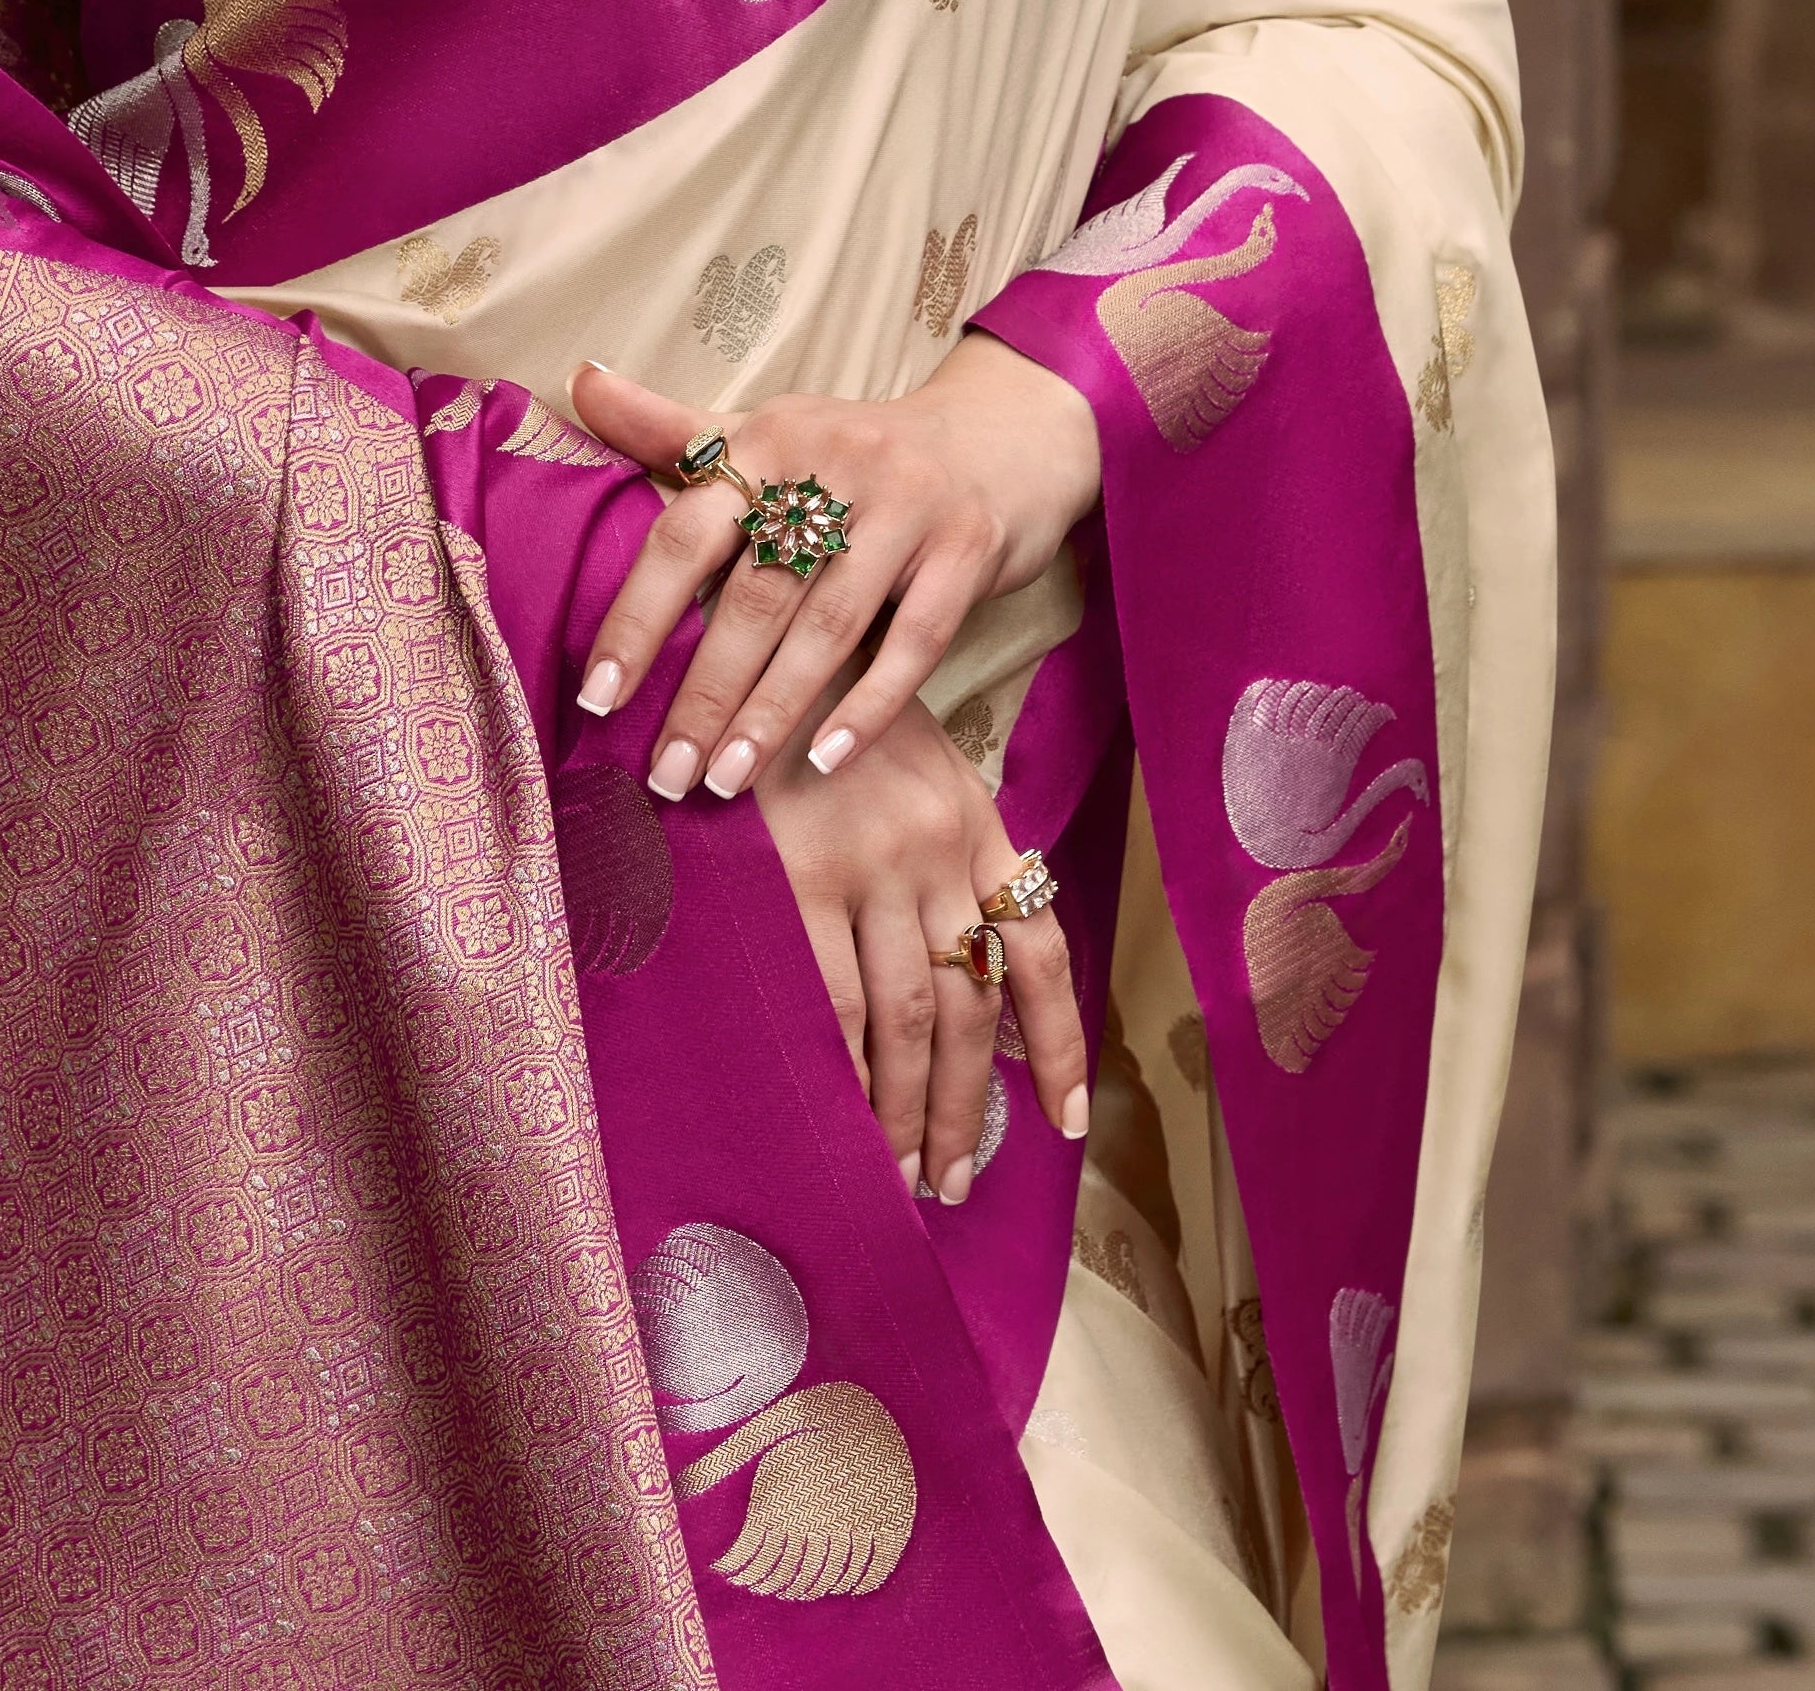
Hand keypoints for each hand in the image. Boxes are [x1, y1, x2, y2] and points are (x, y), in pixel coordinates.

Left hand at [567, 331, 1100, 800]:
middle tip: (665, 774)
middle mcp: (835, 464)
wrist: (1002, 433)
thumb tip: (579, 383)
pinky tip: (827, 760)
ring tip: (725, 782)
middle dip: (704, 694)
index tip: (598, 698)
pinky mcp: (968, 547)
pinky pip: (914, 642)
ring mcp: (906, 506)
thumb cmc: (858, 452)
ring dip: (771, 713)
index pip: (685, 538)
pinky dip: (868, 706)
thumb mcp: (770, 431)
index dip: (637, 619)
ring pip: (826, 627)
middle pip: (754, 596)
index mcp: (770, 438)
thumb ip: (673, 430)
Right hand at [752, 697, 1086, 1200]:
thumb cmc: (817, 702)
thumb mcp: (905, 754)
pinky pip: (832, 1002)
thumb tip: (963, 951)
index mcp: (972, 817)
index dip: (1059, 1042)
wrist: (746, 634)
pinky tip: (839, 1115)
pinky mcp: (800, 877)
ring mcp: (871, 862)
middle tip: (955, 1180)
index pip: (1037, 948)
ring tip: (901, 1173)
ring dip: (906, 1108)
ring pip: (908, 1019)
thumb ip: (939, 842)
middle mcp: (937, 845)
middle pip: (971, 1007)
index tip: (1068, 1121)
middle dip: (964, 1105)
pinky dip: (842, 1071)